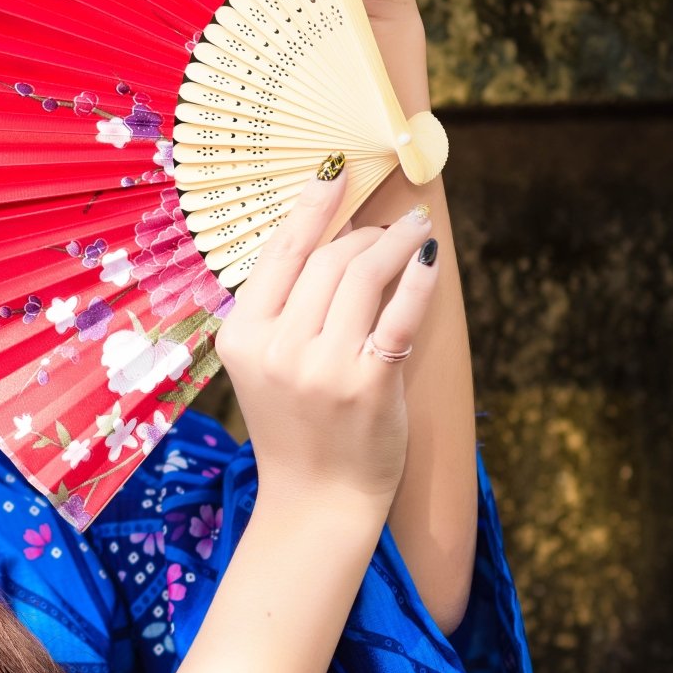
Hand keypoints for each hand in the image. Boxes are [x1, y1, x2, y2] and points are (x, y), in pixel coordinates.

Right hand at [211, 156, 441, 517]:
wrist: (318, 497)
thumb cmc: (297, 425)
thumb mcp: (267, 364)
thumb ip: (288, 308)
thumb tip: (337, 237)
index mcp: (242, 338)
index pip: (279, 255)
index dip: (311, 207)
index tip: (334, 174)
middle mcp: (277, 349)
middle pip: (326, 260)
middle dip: (364, 232)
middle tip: (390, 227)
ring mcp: (322, 367)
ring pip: (362, 276)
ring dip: (395, 244)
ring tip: (414, 234)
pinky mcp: (369, 383)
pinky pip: (401, 314)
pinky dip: (419, 279)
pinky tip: (430, 259)